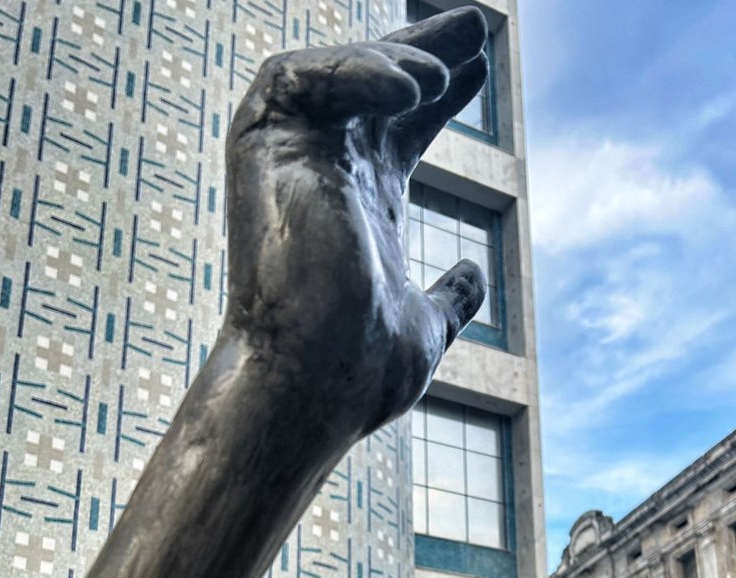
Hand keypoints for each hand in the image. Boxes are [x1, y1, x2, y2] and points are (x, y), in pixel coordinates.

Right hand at [223, 7, 487, 441]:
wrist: (317, 384)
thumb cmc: (360, 371)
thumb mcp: (427, 324)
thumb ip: (450, 298)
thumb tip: (474, 274)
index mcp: (360, 206)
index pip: (396, 131)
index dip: (435, 97)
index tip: (475, 72)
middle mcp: (323, 176)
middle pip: (370, 90)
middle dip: (420, 51)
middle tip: (473, 29)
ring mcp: (290, 161)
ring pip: (331, 73)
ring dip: (388, 58)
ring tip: (440, 76)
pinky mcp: (260, 151)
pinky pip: (295, 77)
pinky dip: (352, 71)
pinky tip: (409, 90)